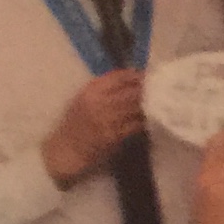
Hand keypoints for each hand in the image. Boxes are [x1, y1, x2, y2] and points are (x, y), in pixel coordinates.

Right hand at [42, 70, 145, 187]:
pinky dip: (142, 122)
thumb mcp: (84, 98)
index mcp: (90, 90)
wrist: (66, 148)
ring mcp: (107, 120)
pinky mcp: (113, 136)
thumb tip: (131, 77)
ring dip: (147, 106)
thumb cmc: (75, 122)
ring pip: (135, 108)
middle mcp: (99, 102)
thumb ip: (104, 87)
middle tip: (157, 91)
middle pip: (130, 91)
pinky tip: (146, 120)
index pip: (118, 77)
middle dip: (145, 91)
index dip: (135, 75)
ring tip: (156, 104)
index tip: (146, 76)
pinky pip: (134, 125)